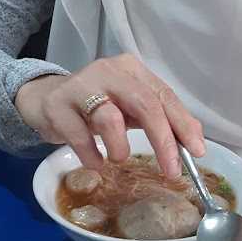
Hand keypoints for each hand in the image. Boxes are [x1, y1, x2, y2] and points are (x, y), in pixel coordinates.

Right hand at [14, 54, 205, 176]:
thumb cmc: (96, 106)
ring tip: (119, 158)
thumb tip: (195, 140)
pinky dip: (92, 155)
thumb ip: (160, 118)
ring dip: (120, 147)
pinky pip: (79, 136)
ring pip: (110, 118)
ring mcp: (80, 86)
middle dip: (162, 140)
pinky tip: (96, 162)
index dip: (183, 124)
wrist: (45, 99)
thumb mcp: (130, 108)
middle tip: (171, 170)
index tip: (196, 151)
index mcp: (132, 70)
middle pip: (144, 104)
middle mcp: (108, 72)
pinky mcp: (57, 106)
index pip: (164, 96)